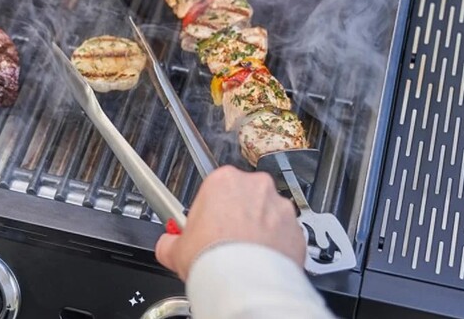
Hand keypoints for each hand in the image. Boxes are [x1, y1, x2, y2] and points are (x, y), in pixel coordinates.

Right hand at [155, 166, 304, 279]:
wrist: (245, 284)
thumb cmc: (214, 258)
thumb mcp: (175, 249)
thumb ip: (169, 241)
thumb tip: (166, 245)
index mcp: (224, 180)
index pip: (213, 190)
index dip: (208, 212)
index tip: (206, 228)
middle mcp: (255, 187)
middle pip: (243, 198)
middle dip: (235, 217)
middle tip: (223, 242)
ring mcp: (280, 207)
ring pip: (266, 215)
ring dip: (257, 230)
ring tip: (242, 256)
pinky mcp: (296, 228)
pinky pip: (283, 234)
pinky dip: (274, 246)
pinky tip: (259, 262)